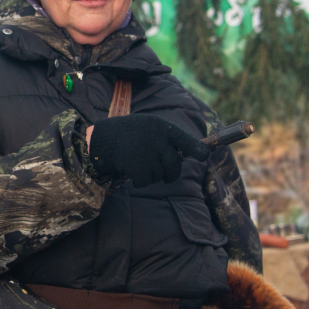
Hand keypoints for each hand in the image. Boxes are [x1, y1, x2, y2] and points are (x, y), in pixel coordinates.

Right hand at [88, 115, 211, 187]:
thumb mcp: (150, 127)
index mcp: (163, 128)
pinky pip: (145, 181)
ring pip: (160, 175)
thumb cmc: (129, 133)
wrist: (104, 138)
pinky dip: (139, 181)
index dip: (197, 150)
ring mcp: (148, 153)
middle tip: (168, 176)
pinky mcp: (137, 166)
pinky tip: (131, 172)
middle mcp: (158, 140)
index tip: (204, 156)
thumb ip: (167, 139)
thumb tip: (186, 155)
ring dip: (151, 176)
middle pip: (175, 165)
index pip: (186, 141)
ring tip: (139, 164)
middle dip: (171, 174)